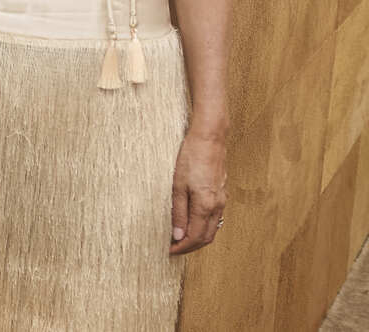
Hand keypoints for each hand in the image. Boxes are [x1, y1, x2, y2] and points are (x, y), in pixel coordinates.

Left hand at [169, 128, 226, 254]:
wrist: (210, 140)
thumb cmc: (191, 158)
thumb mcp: (177, 185)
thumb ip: (178, 212)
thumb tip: (177, 235)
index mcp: (205, 205)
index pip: (195, 237)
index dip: (182, 247)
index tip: (169, 251)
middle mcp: (217, 206)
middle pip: (206, 237)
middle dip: (190, 247)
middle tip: (174, 248)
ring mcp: (222, 200)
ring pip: (212, 229)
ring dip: (198, 238)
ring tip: (180, 238)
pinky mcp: (222, 194)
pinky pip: (215, 218)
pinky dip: (204, 227)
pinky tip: (192, 223)